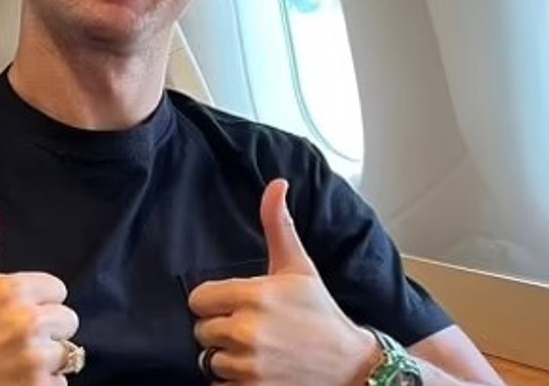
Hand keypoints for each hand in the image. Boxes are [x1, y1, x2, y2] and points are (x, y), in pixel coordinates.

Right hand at [0, 191, 80, 385]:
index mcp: (14, 291)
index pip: (57, 289)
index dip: (37, 301)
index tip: (12, 313)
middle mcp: (28, 322)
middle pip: (68, 320)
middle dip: (46, 329)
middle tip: (14, 338)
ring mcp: (35, 359)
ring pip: (68, 352)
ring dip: (47, 358)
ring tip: (16, 359)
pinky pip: (62, 382)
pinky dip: (45, 383)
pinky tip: (17, 378)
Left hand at [188, 179, 378, 384]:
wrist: (350, 365)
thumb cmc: (320, 313)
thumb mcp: (299, 267)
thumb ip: (278, 225)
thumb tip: (276, 183)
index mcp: (255, 296)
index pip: (198, 299)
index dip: (213, 301)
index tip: (232, 304)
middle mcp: (248, 331)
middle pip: (201, 330)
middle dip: (219, 329)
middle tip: (248, 328)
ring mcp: (249, 366)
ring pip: (209, 360)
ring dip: (226, 357)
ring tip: (255, 350)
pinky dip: (233, 381)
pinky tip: (256, 371)